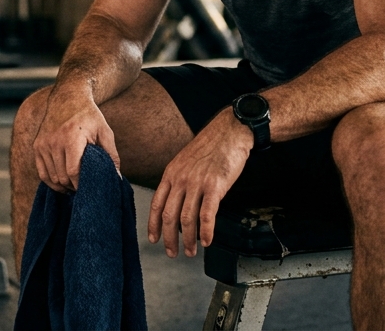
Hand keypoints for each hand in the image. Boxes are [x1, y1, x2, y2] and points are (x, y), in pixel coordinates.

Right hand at [32, 86, 120, 193]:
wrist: (67, 98)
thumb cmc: (89, 116)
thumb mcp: (105, 131)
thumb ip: (111, 155)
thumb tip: (117, 177)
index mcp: (72, 138)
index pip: (73, 172)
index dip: (81, 184)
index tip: (90, 188)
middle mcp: (54, 141)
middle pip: (62, 177)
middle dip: (74, 187)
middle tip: (84, 189)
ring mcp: (43, 144)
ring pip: (52, 177)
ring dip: (63, 186)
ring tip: (75, 187)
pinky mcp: (37, 146)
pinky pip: (42, 173)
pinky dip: (51, 182)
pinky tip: (62, 185)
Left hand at [148, 109, 252, 257]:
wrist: (230, 131)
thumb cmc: (211, 145)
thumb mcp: (185, 160)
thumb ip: (179, 179)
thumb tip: (177, 202)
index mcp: (171, 173)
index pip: (156, 204)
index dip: (153, 225)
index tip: (154, 239)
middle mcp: (181, 180)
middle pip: (169, 216)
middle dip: (169, 239)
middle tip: (172, 252)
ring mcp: (197, 183)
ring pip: (187, 219)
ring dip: (188, 239)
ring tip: (191, 251)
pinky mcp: (215, 186)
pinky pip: (207, 215)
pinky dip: (206, 232)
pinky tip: (207, 240)